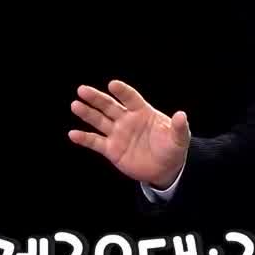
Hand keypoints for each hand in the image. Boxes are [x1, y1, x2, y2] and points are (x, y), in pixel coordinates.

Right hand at [69, 80, 189, 188]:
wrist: (165, 169)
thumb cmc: (172, 148)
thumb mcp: (179, 138)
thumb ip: (179, 127)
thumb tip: (181, 115)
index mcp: (143, 112)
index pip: (130, 98)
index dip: (122, 91)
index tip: (113, 85)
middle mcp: (127, 120)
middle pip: (109, 106)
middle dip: (96, 98)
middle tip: (83, 90)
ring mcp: (118, 134)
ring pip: (99, 121)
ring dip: (87, 113)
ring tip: (75, 105)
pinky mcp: (112, 149)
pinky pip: (95, 142)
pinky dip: (84, 138)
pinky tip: (73, 134)